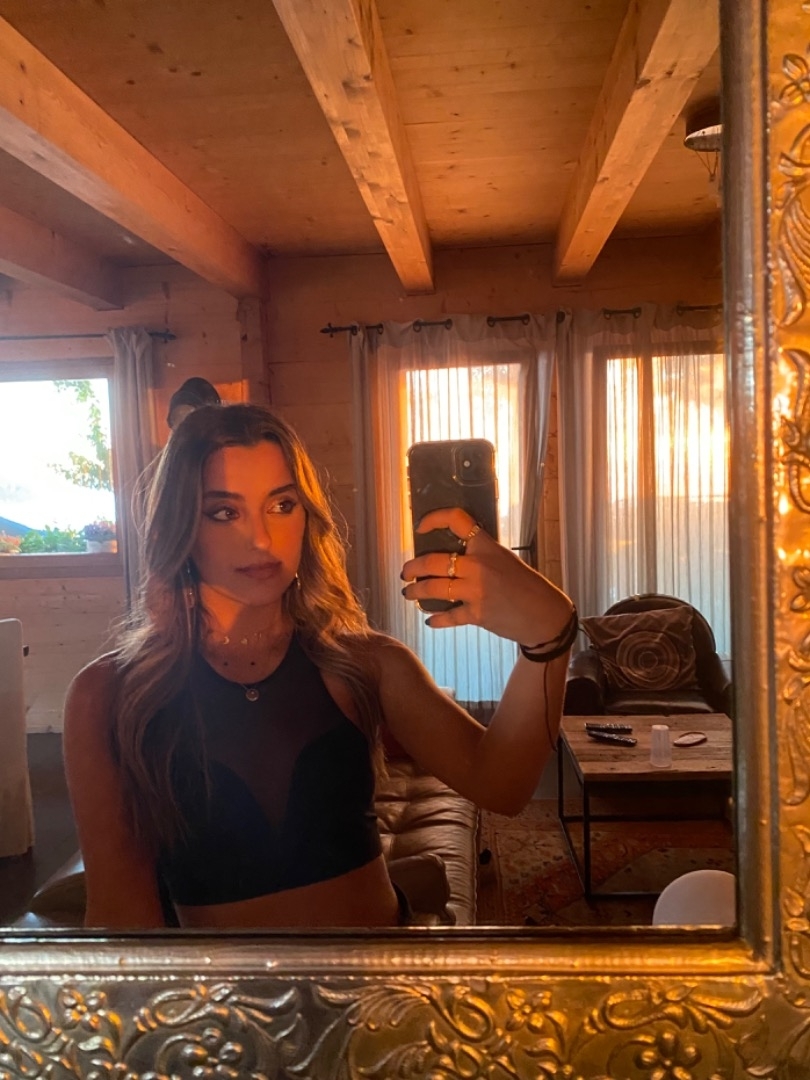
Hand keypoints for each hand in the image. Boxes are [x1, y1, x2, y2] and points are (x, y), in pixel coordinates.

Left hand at [400, 508, 571, 642]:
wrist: (543, 613)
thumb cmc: (524, 585)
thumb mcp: (503, 560)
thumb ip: (479, 556)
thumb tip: (449, 557)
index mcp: (486, 546)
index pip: (457, 520)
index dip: (434, 519)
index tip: (420, 528)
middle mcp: (478, 566)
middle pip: (433, 561)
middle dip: (413, 568)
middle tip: (406, 572)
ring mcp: (476, 591)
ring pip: (434, 589)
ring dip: (416, 592)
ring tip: (409, 593)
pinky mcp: (477, 614)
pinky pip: (448, 616)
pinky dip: (436, 619)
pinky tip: (430, 620)